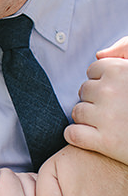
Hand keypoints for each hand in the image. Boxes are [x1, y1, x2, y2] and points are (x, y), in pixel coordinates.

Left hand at [65, 37, 127, 164]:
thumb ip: (124, 53)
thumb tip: (99, 55)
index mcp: (121, 71)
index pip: (93, 70)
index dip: (101, 82)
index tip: (112, 93)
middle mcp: (110, 91)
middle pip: (83, 90)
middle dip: (93, 100)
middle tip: (110, 110)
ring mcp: (106, 116)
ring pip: (77, 112)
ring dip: (86, 119)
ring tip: (104, 125)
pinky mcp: (106, 141)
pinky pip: (73, 134)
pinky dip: (76, 136)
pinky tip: (89, 138)